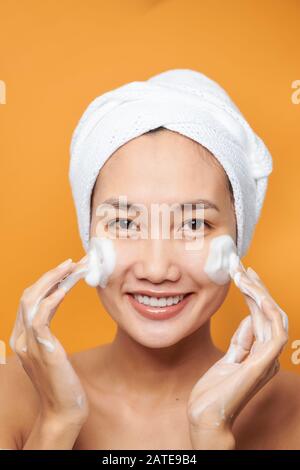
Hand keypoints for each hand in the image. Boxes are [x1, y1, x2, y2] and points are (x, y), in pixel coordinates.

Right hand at [10, 257, 88, 426]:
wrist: (63, 411)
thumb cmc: (63, 381)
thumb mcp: (52, 351)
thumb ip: (47, 331)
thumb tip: (56, 304)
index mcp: (21, 337)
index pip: (29, 299)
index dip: (47, 281)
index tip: (67, 269)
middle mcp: (20, 338)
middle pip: (28, 295)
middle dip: (51, 275)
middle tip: (72, 262)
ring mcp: (28, 344)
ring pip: (31, 301)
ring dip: (53, 280)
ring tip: (71, 268)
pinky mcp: (42, 350)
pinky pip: (40, 318)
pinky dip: (51, 300)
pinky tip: (64, 290)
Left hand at [187, 264, 288, 449]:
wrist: (206, 416)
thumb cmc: (214, 391)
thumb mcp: (228, 358)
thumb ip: (242, 340)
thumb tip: (250, 318)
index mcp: (262, 354)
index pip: (263, 317)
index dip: (255, 294)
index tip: (243, 274)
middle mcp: (269, 356)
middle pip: (270, 314)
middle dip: (257, 287)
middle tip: (241, 267)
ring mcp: (268, 360)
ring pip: (275, 318)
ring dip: (260, 293)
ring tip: (243, 274)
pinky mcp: (262, 364)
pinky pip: (274, 333)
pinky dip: (266, 310)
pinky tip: (254, 293)